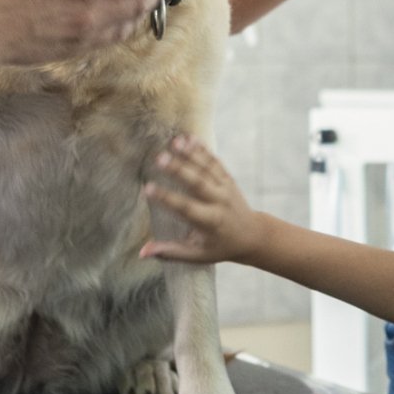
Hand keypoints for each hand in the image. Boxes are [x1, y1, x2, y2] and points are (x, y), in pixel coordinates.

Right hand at [139, 134, 266, 264]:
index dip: (166, 199)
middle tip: (159, 158)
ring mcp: (225, 188)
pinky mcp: (228, 179)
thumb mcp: (197, 255)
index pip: (186, 208)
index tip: (147, 189)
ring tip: (174, 141)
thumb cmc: (219, 247)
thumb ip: (170, 252)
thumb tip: (142, 252)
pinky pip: (215, 162)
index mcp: (210, 222)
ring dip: (190, 154)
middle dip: (179, 170)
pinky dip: (203, 150)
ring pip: (207, 169)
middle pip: (198, 183)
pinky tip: (189, 138)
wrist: (252, 235)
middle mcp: (219, 202)